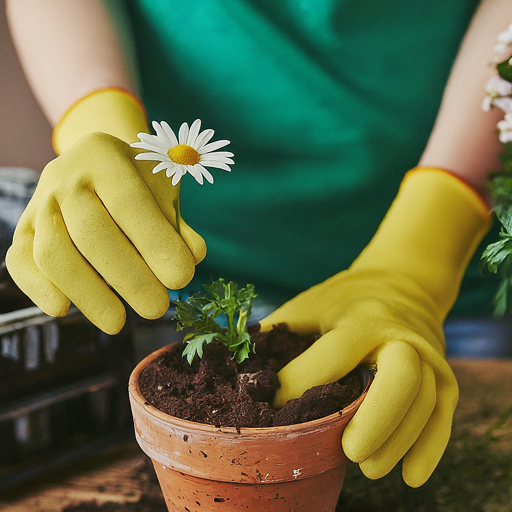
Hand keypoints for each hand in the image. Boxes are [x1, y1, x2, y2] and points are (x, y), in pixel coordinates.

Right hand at [6, 90, 204, 333]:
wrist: (93, 165)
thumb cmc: (137, 183)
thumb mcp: (164, 191)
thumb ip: (178, 223)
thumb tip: (194, 256)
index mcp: (105, 156)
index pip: (130, 203)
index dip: (156, 244)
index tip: (182, 280)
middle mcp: (65, 176)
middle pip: (91, 234)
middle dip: (128, 278)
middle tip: (157, 310)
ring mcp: (38, 203)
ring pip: (53, 253)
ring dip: (87, 294)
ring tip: (117, 323)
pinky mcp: (22, 228)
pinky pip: (20, 260)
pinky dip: (38, 288)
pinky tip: (63, 310)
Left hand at [260, 168, 489, 486]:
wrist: (404, 282)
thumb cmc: (347, 297)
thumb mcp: (311, 302)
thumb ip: (281, 330)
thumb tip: (242, 369)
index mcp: (361, 318)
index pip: (334, 356)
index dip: (300, 384)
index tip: (272, 408)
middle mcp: (400, 336)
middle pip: (401, 379)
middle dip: (376, 419)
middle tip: (348, 451)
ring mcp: (429, 356)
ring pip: (423, 404)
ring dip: (397, 442)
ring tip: (368, 468)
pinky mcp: (445, 375)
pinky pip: (443, 416)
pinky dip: (429, 448)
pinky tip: (409, 476)